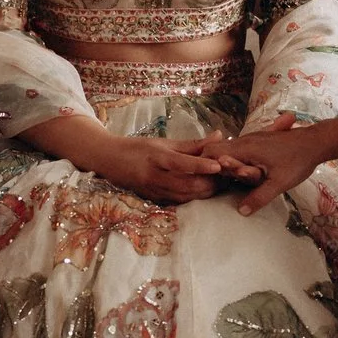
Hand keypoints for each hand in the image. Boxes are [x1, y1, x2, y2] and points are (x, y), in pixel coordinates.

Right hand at [84, 134, 230, 203]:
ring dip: (206, 192)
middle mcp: (154, 177)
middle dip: (210, 183)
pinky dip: (195, 197)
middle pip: (187, 185)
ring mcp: (153, 191)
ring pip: (186, 196)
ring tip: (222, 183)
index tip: (218, 165)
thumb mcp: (163, 142)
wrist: (109, 161)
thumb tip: (219, 136)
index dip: (200, 165)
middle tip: (228, 175)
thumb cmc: (137, 148)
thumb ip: (192, 144)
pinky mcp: (154, 201)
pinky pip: (180, 202)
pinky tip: (207, 191)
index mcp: (156, 157)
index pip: (181, 163)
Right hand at [212, 115, 337, 215]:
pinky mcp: (260, 140)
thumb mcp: (278, 184)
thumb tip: (241, 211)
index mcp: (244, 149)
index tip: (199, 179)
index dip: (202, 164)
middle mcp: (245, 141)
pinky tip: (236, 170)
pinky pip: (238, 149)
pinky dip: (232, 158)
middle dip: (209, 164)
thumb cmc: (297, 161)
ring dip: (221, 161)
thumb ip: (258, 197)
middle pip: (216, 148)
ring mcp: (252, 139)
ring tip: (218, 178)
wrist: (316, 142)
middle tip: (206, 181)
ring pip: (228, 148)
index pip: (212, 152)